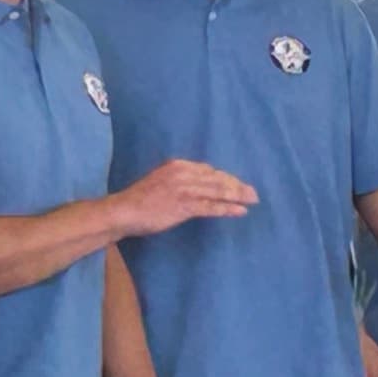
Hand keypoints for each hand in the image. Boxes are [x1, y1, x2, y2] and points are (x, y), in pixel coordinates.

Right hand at [112, 159, 257, 236]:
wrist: (123, 210)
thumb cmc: (140, 200)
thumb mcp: (162, 181)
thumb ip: (180, 180)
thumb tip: (198, 186)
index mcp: (179, 165)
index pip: (210, 170)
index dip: (227, 178)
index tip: (238, 185)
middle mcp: (184, 173)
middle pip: (218, 178)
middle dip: (238, 186)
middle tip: (254, 193)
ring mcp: (185, 189)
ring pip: (218, 191)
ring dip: (238, 196)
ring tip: (253, 200)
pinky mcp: (184, 205)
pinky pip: (211, 206)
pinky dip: (228, 208)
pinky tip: (240, 211)